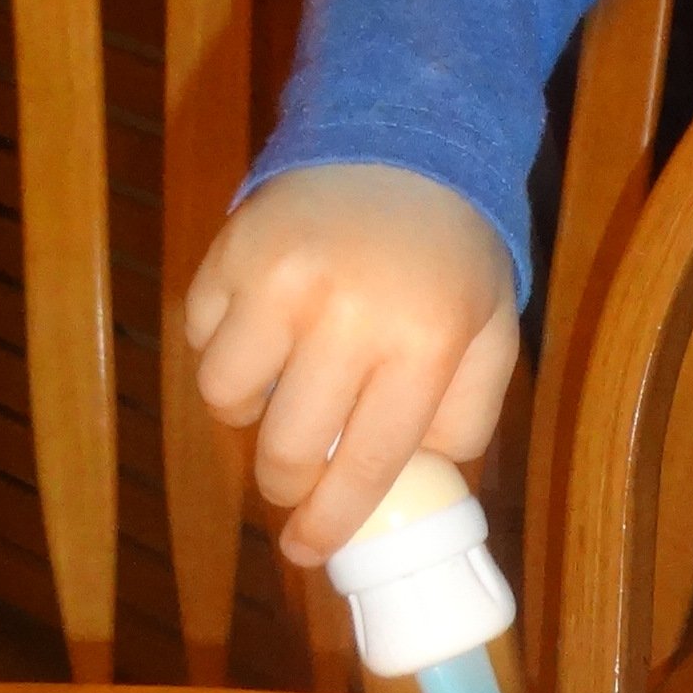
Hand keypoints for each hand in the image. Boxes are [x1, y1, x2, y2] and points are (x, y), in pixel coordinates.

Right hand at [183, 165, 519, 567]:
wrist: (405, 140)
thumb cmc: (452, 254)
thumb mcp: (491, 333)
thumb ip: (464, 416)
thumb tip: (410, 484)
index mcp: (424, 342)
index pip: (366, 463)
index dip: (331, 522)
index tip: (307, 552)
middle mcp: (349, 313)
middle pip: (285, 447)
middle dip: (285, 483)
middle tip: (295, 480)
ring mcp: (281, 279)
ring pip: (226, 397)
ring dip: (249, 411)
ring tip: (283, 387)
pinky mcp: (231, 249)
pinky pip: (202, 337)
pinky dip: (226, 348)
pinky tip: (264, 329)